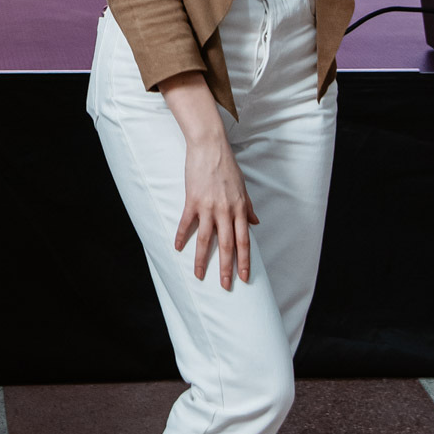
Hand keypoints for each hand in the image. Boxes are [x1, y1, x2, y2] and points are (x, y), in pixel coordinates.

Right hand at [175, 131, 259, 288]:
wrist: (210, 147)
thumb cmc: (227, 166)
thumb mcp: (243, 187)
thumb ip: (248, 207)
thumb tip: (255, 223)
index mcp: (239, 209)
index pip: (244, 241)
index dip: (244, 261)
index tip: (244, 277)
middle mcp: (225, 211)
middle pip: (227, 245)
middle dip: (226, 268)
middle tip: (225, 286)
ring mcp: (208, 207)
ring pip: (206, 239)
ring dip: (202, 260)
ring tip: (199, 275)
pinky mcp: (192, 200)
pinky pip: (186, 223)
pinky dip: (182, 237)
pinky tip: (177, 249)